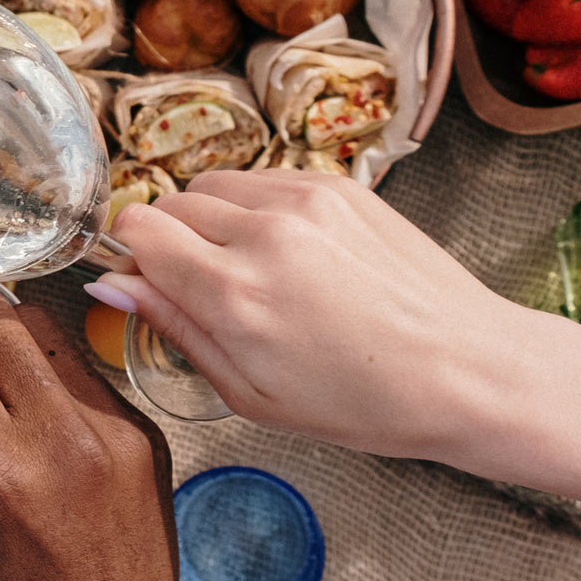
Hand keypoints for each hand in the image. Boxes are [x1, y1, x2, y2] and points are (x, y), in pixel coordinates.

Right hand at [95, 170, 521, 461]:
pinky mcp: (339, 185)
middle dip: (175, 241)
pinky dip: (261, 208)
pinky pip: (266, 178)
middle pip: (172, 203)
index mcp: (234, 294)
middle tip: (213, 289)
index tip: (154, 282)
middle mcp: (263, 234)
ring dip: (216, 220)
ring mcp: (305, 201)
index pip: (138, 228)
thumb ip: (175, 327)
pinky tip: (296, 255)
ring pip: (216, 185)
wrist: (468, 371)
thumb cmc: (364, 402)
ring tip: (259, 271)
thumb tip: (112, 284)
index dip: (136, 257)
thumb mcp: (251, 394)